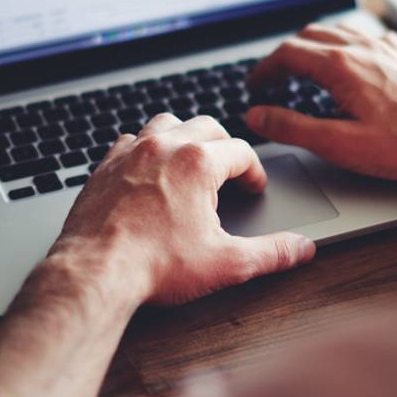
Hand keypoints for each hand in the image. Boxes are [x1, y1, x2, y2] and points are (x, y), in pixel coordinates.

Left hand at [52, 114, 315, 306]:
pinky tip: (149, 170)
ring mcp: (131, 153)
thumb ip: (271, 253)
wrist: (95, 273)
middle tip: (230, 172)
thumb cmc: (155, 266)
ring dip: (185, 137)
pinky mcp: (104, 166)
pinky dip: (145, 148)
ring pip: (167, 123)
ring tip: (192, 160)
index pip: (241, 152)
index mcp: (198, 163)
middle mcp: (164, 147)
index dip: (254, 171)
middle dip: (224, 146)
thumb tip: (301, 248)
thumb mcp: (226, 263)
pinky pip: (130, 140)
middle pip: (207, 126)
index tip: (254, 188)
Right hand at [246, 24, 396, 209]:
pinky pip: (367, 36)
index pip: (287, 53)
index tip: (254, 86)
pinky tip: (350, 57)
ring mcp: (384, 49)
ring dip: (312, 45)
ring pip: (337, 31)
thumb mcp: (338, 144)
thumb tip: (257, 116)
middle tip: (272, 79)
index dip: (264, 69)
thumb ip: (292, 127)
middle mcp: (361, 48)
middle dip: (284, 55)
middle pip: (308, 37)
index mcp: (340, 66)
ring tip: (301, 66)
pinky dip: (346, 43)